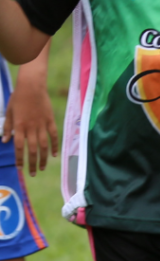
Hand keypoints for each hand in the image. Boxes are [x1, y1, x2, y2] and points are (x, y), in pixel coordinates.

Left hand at [3, 49, 57, 175]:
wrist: (32, 86)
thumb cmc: (18, 98)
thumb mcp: (9, 112)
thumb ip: (7, 127)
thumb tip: (5, 140)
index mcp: (19, 126)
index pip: (18, 147)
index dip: (19, 159)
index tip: (20, 168)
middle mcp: (31, 128)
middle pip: (32, 150)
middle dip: (32, 163)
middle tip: (33, 173)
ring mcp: (42, 125)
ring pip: (44, 146)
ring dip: (43, 158)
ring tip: (42, 167)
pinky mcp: (50, 121)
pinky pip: (53, 136)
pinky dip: (54, 146)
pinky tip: (54, 155)